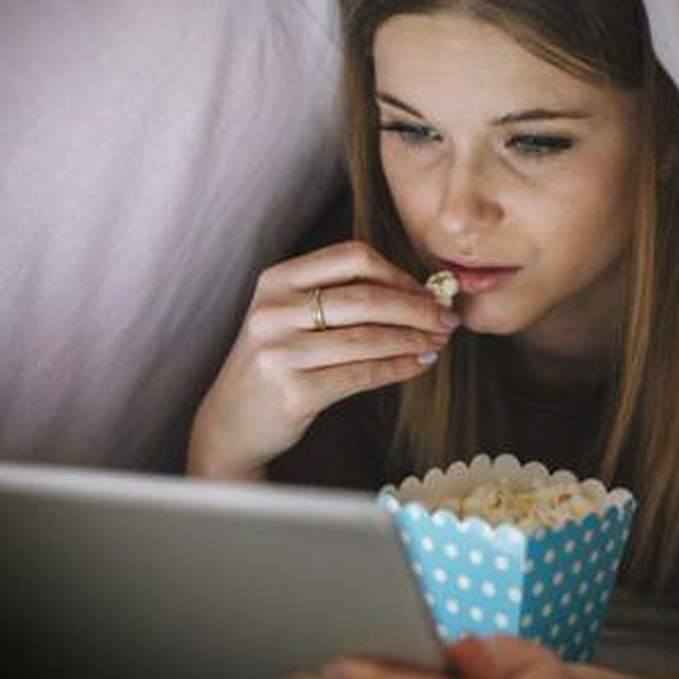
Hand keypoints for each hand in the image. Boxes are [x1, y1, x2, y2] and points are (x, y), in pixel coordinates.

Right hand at [188, 240, 458, 477]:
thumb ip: (339, 296)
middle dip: (417, 308)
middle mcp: (274, 310)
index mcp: (277, 280)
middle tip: (447, 319)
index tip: (426, 291)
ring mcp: (281, 352)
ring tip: (439, 342)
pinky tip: (419, 365)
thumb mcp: (291, 316)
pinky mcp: (294, 392)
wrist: (232, 421)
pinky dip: (399, 368)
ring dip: (414, 339)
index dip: (397, 273)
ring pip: (369, 338)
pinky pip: (362, 374)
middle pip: (366, 298)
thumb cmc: (276, 362)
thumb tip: (418, 292)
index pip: (352, 258)